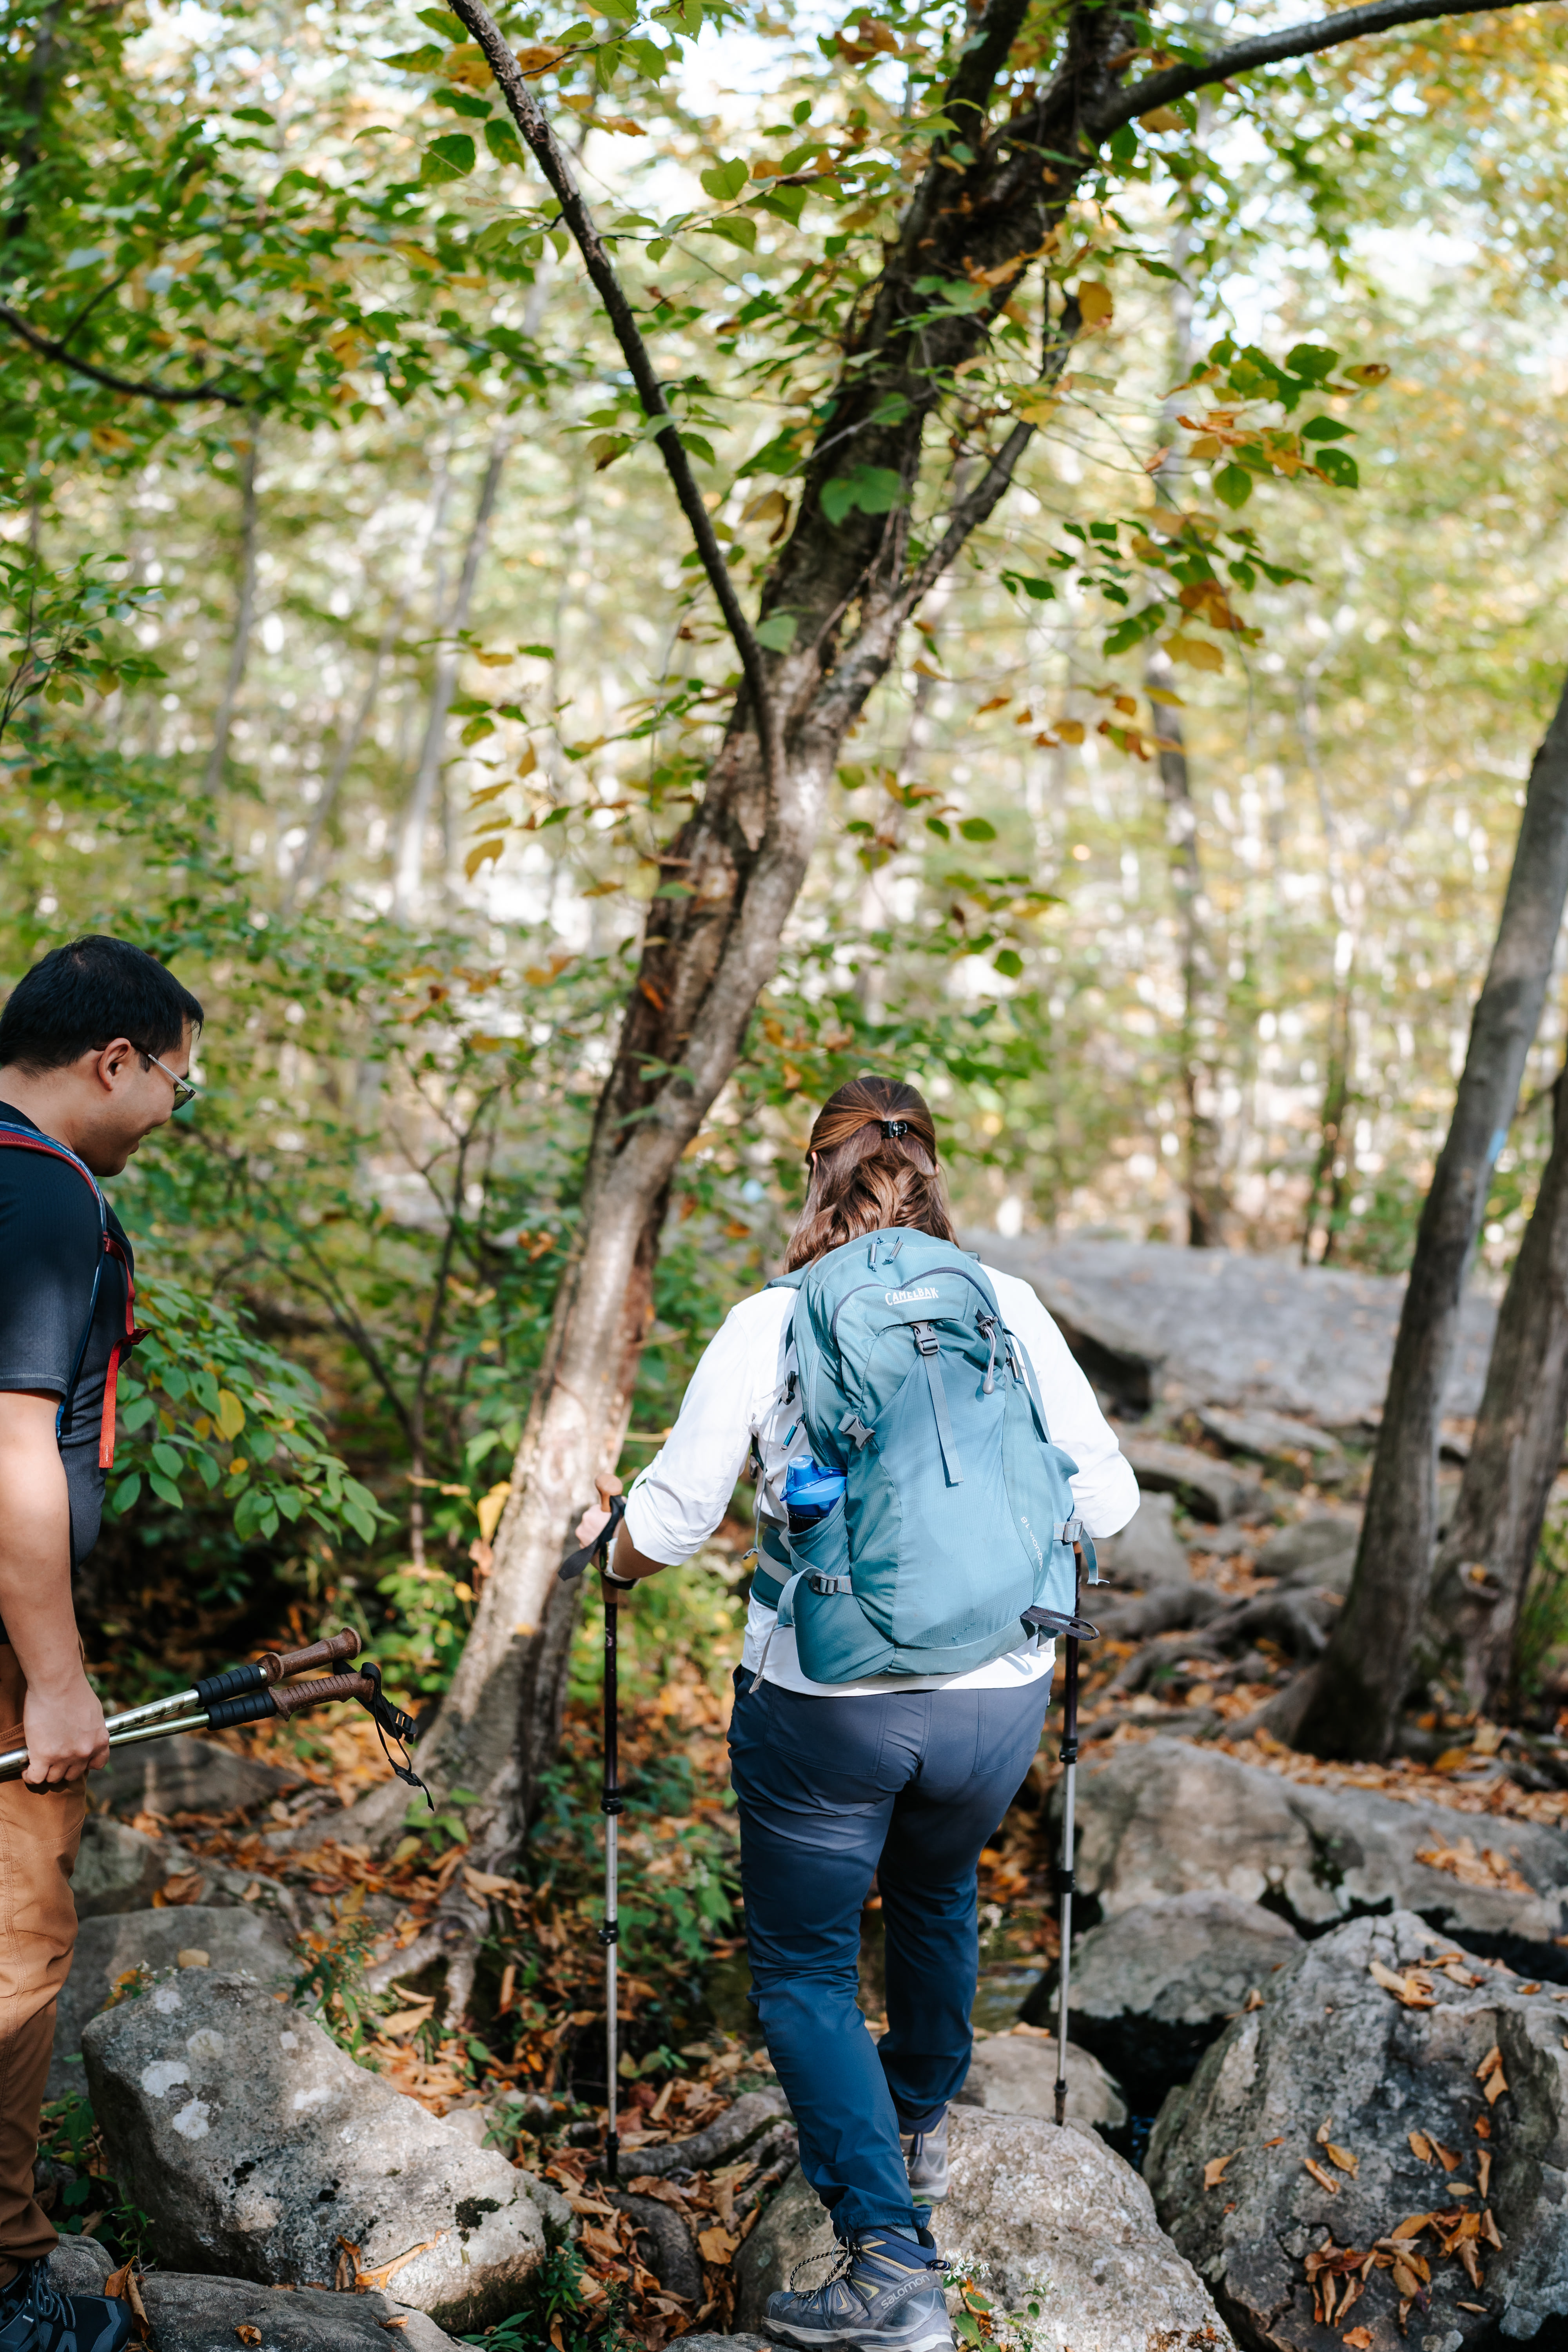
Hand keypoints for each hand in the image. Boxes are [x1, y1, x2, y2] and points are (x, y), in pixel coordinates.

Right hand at [22, 1671, 108, 1790]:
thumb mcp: (94, 1712)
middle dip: (63, 1767)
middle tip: (54, 1757)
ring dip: (46, 1771)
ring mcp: (64, 1756)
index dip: (85, 1763)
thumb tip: (85, 1736)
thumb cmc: (74, 1691)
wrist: (58, 1683)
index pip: (98, 1764)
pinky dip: (30, 1776)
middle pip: (73, 1774)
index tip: (75, 1758)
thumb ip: (91, 1730)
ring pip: (54, 1777)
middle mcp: (84, 1752)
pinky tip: (27, 1769)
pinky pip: (36, 1777)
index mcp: (100, 1740)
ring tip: (39, 1762)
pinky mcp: (44, 1756)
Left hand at [574, 1471, 622, 1556]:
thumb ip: (620, 1502)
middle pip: (591, 1521)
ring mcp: (581, 1540)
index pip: (596, 1509)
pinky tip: (604, 1545)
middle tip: (611, 1528)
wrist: (622, 1555)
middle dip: (599, 1523)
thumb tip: (618, 1499)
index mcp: (589, 1515)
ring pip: (589, 1532)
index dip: (605, 1513)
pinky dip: (595, 1543)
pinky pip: (589, 1544)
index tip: (611, 1518)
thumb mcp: (624, 1511)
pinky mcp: (583, 1551)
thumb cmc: (623, 1531)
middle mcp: (581, 1527)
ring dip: (596, 1534)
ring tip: (608, 1538)